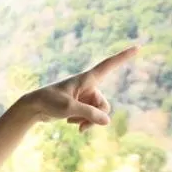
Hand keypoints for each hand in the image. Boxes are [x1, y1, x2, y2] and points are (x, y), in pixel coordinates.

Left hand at [20, 44, 138, 130]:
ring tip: (72, 123)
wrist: (34, 108)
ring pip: (98, 114)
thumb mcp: (69, 108)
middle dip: (96, 117)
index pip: (108, 65)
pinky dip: (83, 123)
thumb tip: (108, 121)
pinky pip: (91, 118)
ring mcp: (85, 97)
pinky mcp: (81, 106)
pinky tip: (70, 123)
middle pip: (104, 105)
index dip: (123, 57)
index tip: (137, 47)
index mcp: (86, 79)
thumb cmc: (49, 102)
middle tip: (82, 125)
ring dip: (88, 122)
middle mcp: (88, 86)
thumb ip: (89, 114)